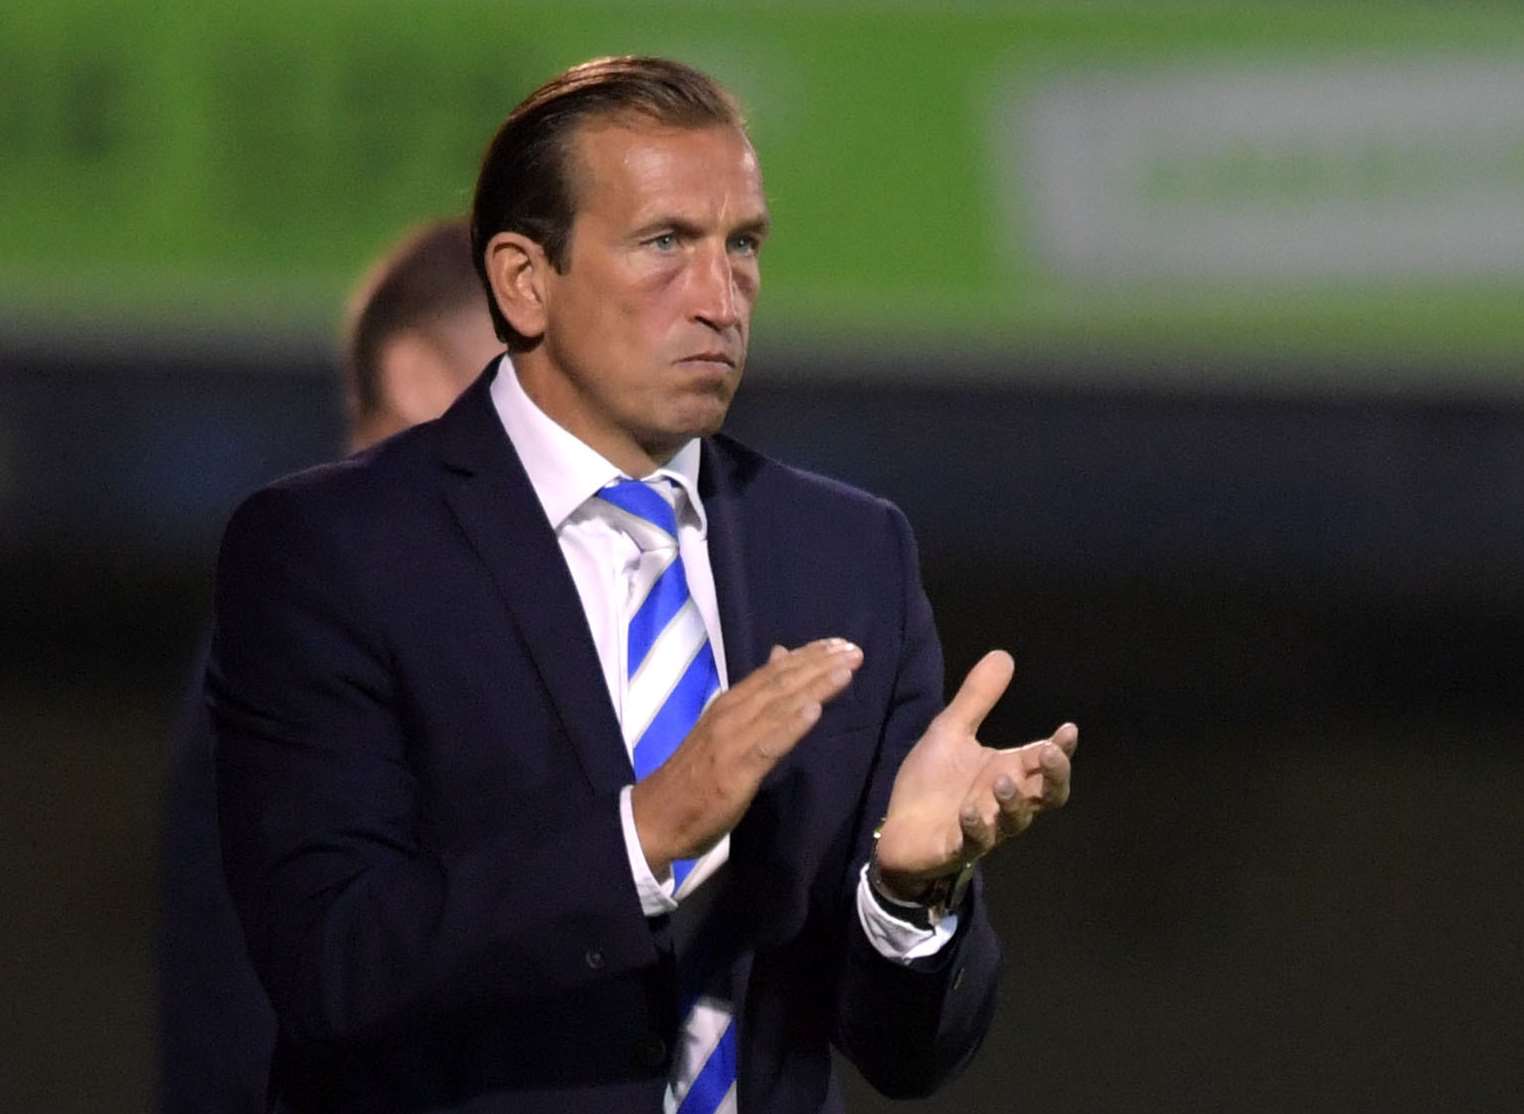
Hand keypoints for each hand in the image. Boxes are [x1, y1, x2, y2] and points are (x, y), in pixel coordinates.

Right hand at [631, 637, 862, 874]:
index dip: (808, 656)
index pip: (774, 672)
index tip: (841, 644)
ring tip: (845, 671)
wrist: (655, 816)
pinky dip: (790, 726)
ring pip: (779, 707)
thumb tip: (780, 656)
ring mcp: (732, 741)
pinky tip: (814, 712)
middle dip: (820, 665)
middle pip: (781, 683)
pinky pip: (767, 745)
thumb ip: (754, 697)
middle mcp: (731, 715)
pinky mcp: (735, 771)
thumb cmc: (694, 776)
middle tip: (855, 650)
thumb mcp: (724, 728)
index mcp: (730, 704)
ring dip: (814, 687)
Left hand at [873, 650, 1076, 900]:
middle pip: (1049, 795)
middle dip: (1055, 777)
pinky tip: (967, 811)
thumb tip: (1004, 655)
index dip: (1062, 748)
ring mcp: (985, 827)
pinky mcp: (958, 847)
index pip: (1046, 761)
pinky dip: (976, 827)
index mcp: (1008, 771)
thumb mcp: (951, 732)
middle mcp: (1005, 801)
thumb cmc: (932, 783)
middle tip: (1051, 754)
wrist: (898, 828)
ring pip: (1016, 820)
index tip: (1068, 728)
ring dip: (1014, 801)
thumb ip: (977, 699)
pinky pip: (975, 842)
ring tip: (1002, 780)